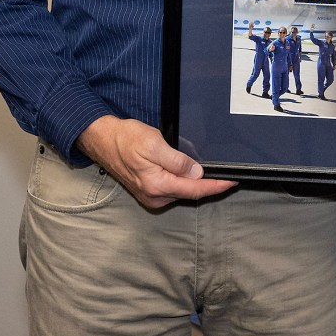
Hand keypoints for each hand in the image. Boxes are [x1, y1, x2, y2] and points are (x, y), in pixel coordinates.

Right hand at [75, 115, 235, 209]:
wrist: (103, 140)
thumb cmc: (126, 139)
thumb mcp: (154, 144)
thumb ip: (177, 161)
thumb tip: (197, 173)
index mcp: (157, 185)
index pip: (195, 190)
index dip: (216, 187)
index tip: (232, 182)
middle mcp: (154, 196)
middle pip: (190, 193)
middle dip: (208, 184)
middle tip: (226, 174)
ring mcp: (150, 196)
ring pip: (181, 191)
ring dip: (195, 183)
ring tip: (208, 171)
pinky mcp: (148, 191)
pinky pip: (172, 189)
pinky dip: (183, 182)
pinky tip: (188, 173)